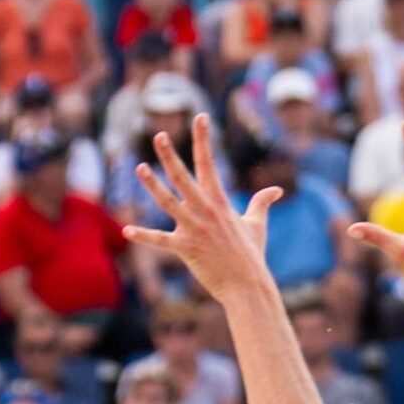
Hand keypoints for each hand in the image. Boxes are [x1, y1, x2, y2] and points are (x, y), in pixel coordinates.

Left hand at [123, 115, 279, 299]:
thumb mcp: (257, 225)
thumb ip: (262, 204)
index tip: (200, 117)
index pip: (209, 164)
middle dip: (170, 155)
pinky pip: (160, 241)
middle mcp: (205, 211)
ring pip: (168, 202)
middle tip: (159, 136)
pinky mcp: (186, 249)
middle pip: (184, 177)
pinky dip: (144, 236)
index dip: (203, 139)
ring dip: (152, 186)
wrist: (249, 286)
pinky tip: (127, 230)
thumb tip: (276, 190)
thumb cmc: (252, 256)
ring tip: (139, 168)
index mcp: (219, 202)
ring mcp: (195, 229)